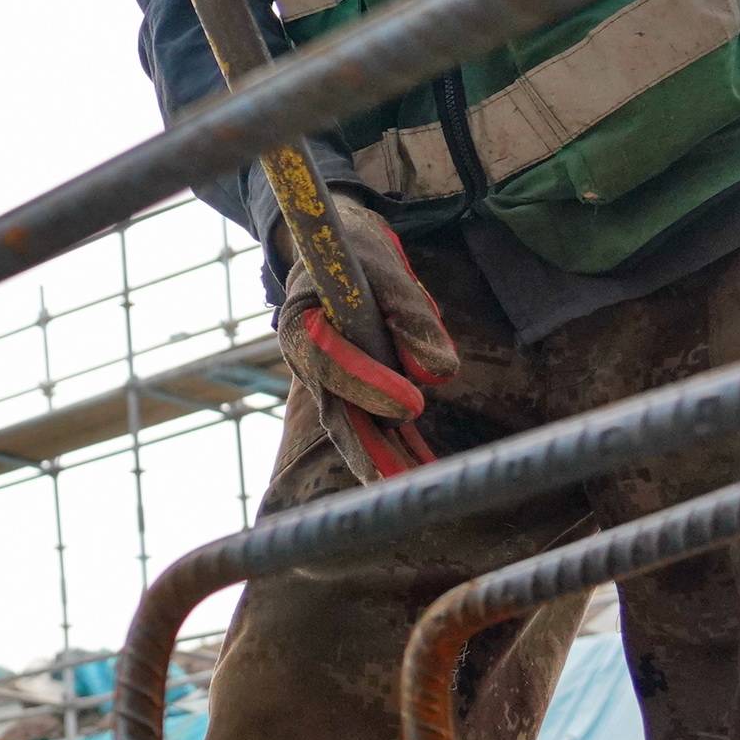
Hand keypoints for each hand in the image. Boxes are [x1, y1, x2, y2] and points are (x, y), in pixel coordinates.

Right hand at [272, 200, 456, 487]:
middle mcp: (305, 359)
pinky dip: (394, 447)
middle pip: (335, 409)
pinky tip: (421, 472)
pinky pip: (368, 423)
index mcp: (301, 320)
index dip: (366, 383)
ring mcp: (322, 380)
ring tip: (418, 490)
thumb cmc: (358, 252)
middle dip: (369, 448)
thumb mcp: (386, 268)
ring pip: (351, 425)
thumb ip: (411, 316)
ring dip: (384, 459)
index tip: (411, 406)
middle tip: (403, 482)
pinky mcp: (344, 389)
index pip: (329, 359)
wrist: (334, 250)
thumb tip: (439, 372)